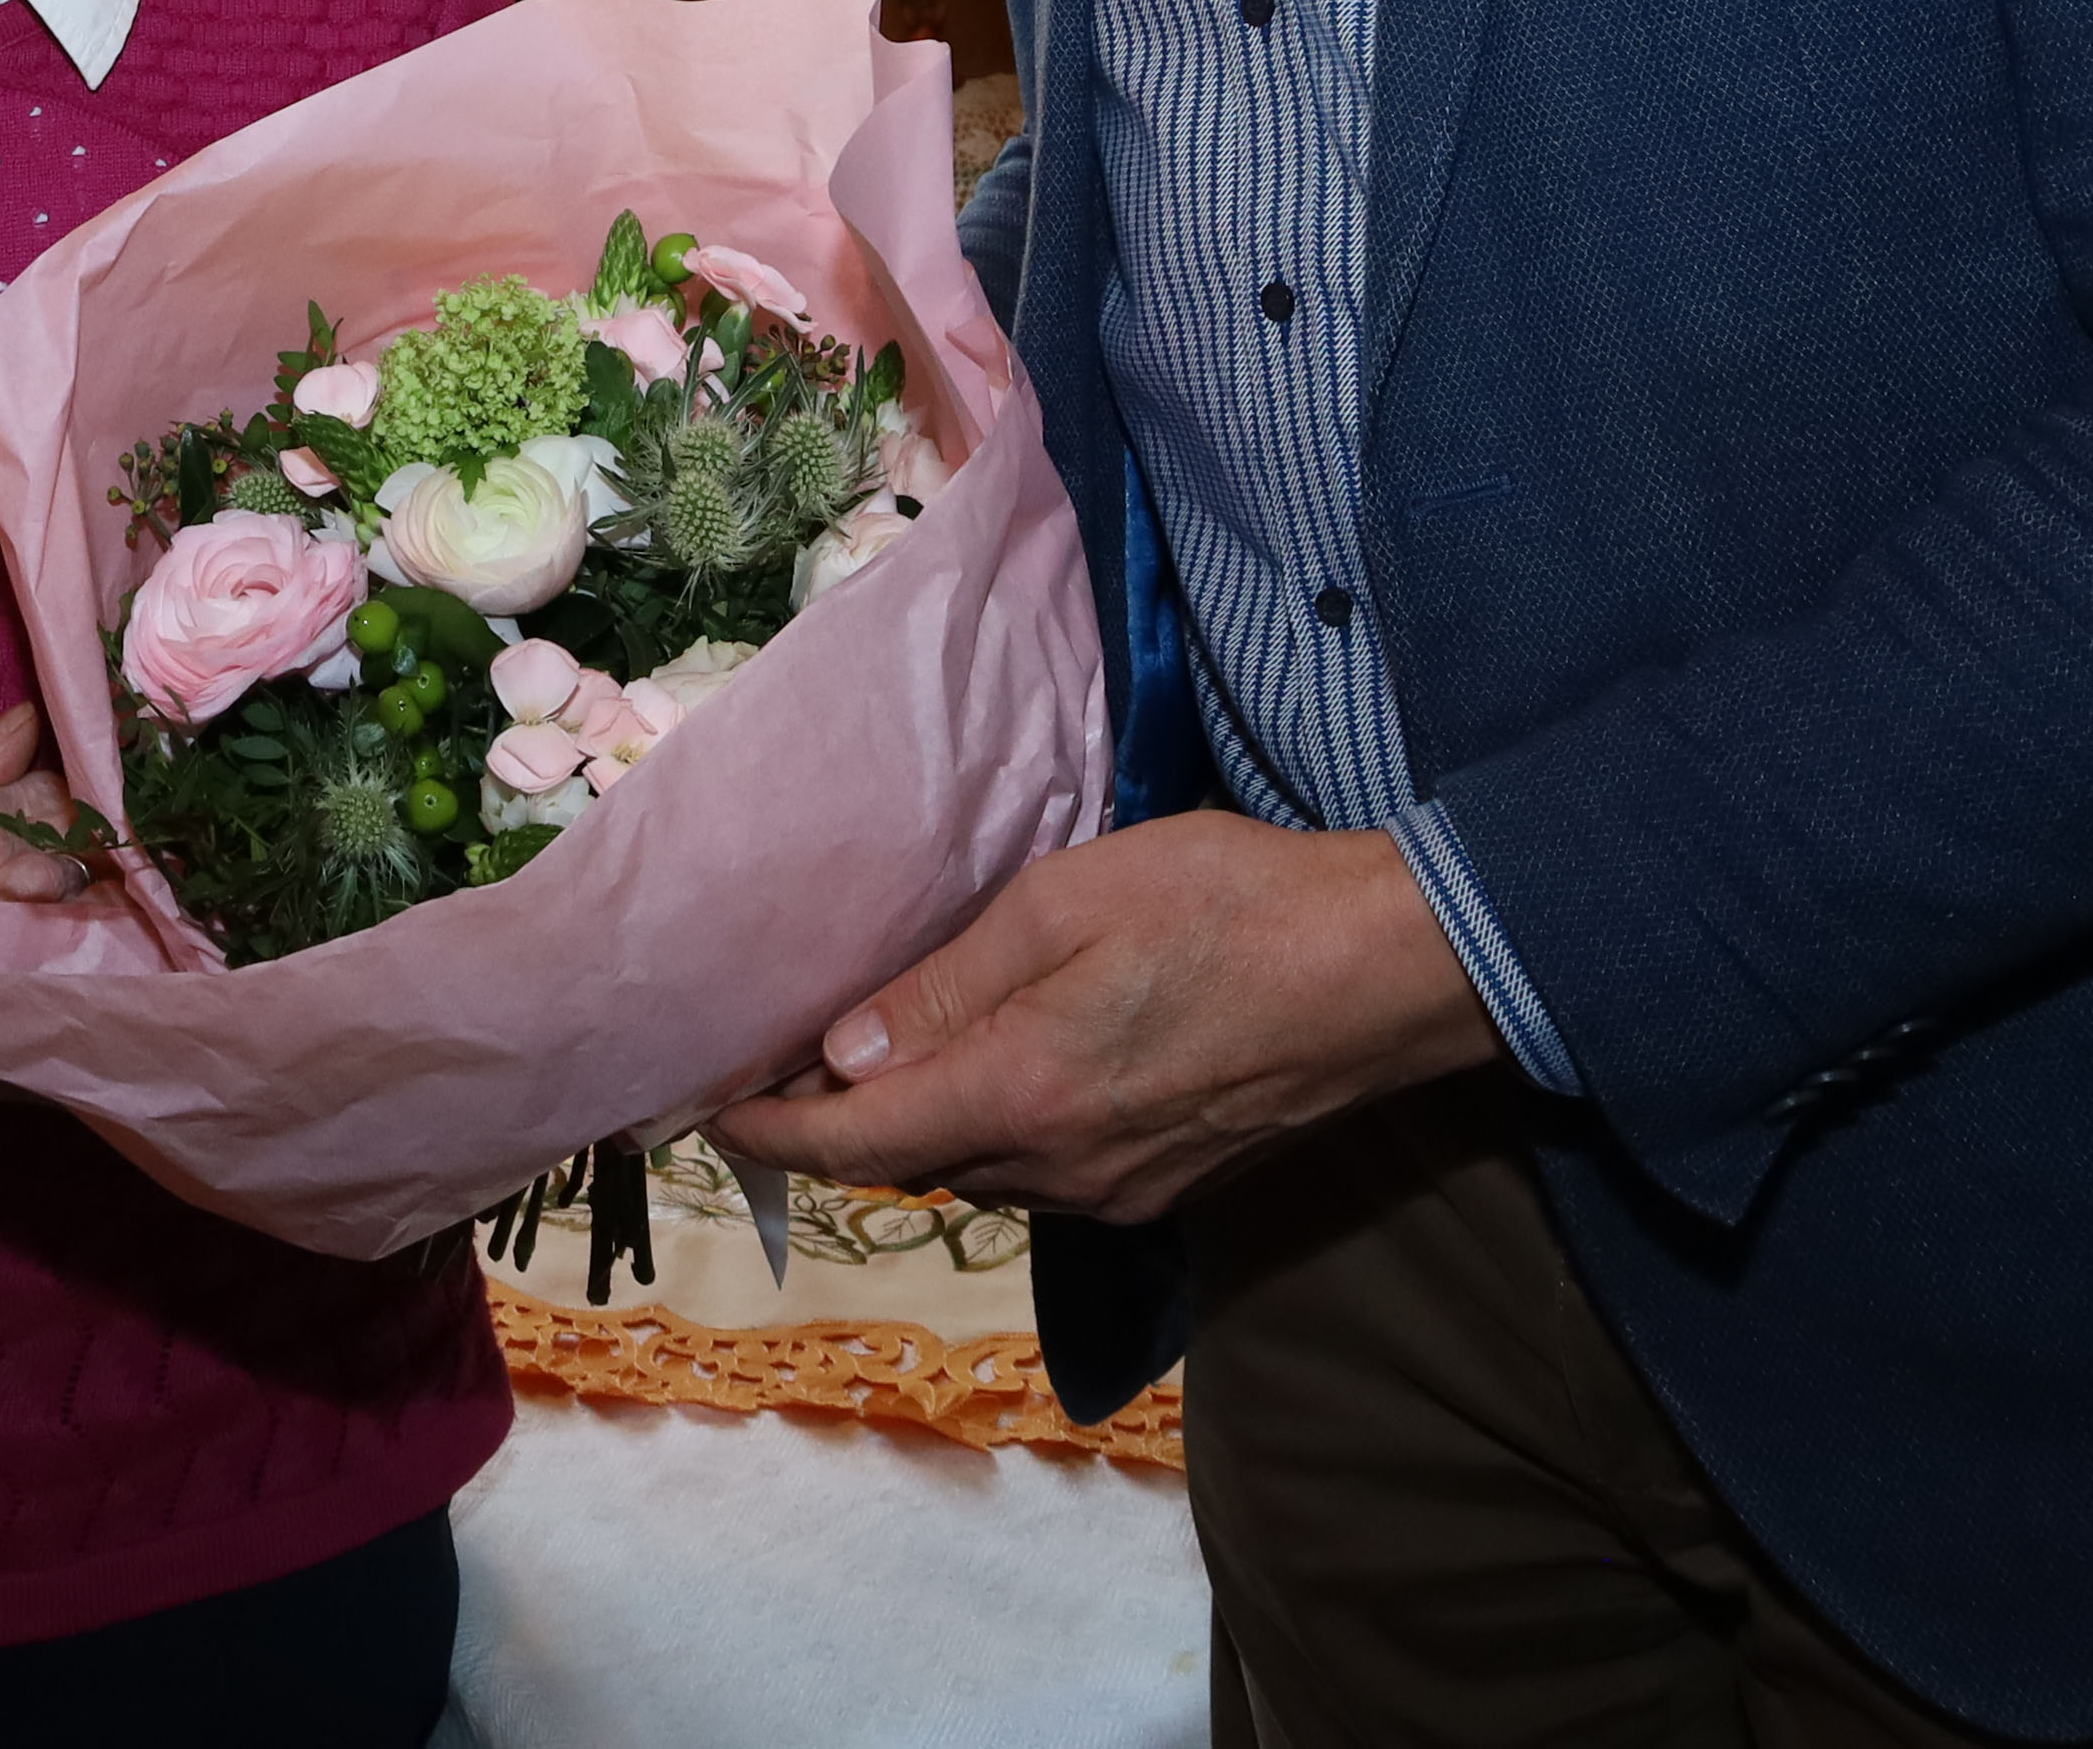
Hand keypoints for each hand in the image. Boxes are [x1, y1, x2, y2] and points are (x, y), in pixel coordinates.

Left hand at [709, 813, 1501, 1221]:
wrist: (1389, 970)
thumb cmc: (1230, 904)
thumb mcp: (1069, 902)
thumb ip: (951, 985)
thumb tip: (843, 1053)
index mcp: (1023, 1093)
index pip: (854, 1143)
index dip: (767, 1131)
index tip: (703, 1109)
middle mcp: (1060, 1169)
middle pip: (911, 1164)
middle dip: (842, 1121)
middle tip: (789, 1054)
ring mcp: (1119, 1189)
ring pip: (979, 1171)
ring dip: (924, 1126)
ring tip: (889, 1052)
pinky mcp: (1167, 1188)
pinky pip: (1046, 1172)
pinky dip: (997, 1129)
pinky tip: (1006, 1066)